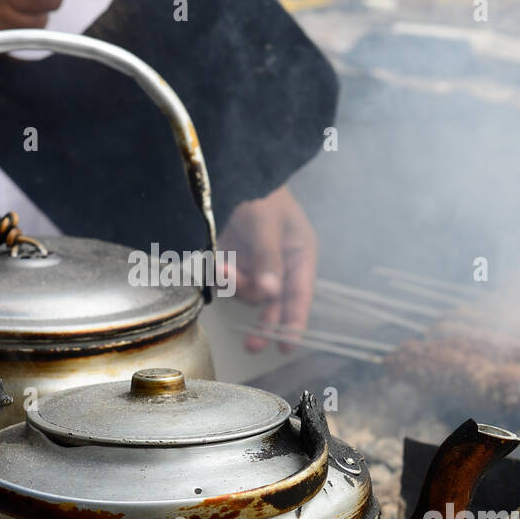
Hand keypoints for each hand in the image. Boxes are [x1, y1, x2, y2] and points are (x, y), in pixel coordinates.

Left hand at [218, 186, 317, 352]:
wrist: (230, 172)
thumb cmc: (261, 193)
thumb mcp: (267, 223)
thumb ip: (269, 259)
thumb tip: (271, 293)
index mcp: (299, 255)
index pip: (300, 295)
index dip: (295, 322)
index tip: (287, 345)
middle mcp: (279, 265)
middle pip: (274, 304)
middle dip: (263, 325)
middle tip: (251, 346)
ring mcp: (255, 265)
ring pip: (248, 294)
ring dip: (236, 286)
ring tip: (225, 266)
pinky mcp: (232, 262)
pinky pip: (228, 283)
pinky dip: (223, 277)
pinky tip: (219, 263)